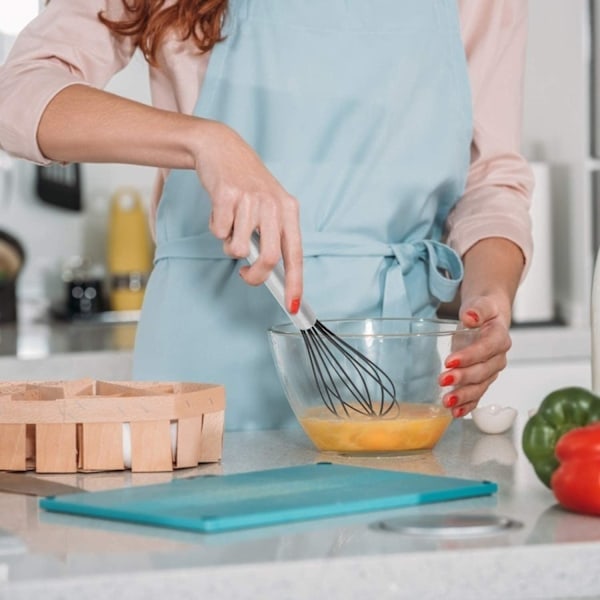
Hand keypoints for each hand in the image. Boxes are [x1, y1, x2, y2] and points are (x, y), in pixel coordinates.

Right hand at [193, 120, 302, 312]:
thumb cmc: (246, 185)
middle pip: (269, 257)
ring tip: (230, 225)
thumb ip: (272, 235)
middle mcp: (274, 205)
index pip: (295, 254)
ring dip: (229, 244)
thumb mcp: (269, 206)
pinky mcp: (227, 195)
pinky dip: (216, 228)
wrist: (222, 149)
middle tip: (245, 274)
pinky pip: (219, 231)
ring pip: (237, 247)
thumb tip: (269, 273)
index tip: (293, 305)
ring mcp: (251, 200)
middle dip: (255, 275)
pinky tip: (220, 210)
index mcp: (289, 210)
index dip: (295, 282)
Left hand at [438, 295, 511, 417]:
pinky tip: (456, 412)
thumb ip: (477, 310)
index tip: (450, 361)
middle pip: (482, 371)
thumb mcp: (481, 304)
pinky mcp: (482, 378)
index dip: (470, 356)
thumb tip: (470, 317)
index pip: (486, 349)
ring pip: (480, 386)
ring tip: (447, 401)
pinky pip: (477, 394)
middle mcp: (498, 357)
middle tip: (443, 380)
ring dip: (463, 396)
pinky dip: (467, 405)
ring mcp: (491, 370)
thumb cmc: (484, 310)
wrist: (490, 315)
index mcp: (500, 337)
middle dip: (463, 378)